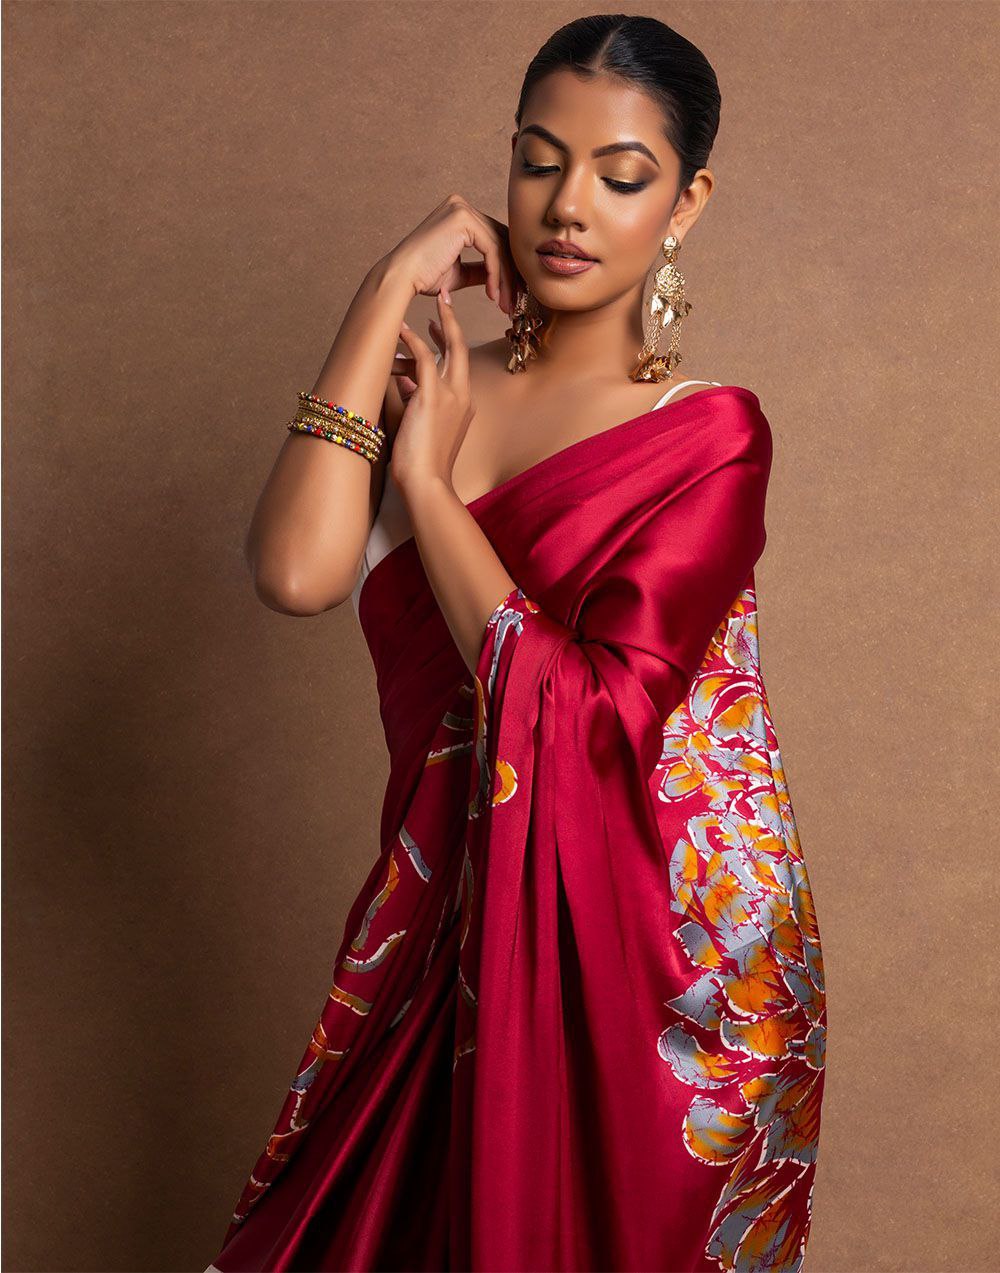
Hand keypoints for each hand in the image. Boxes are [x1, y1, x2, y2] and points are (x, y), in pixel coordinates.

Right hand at [381, 193, 519, 316]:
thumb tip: (501, 276)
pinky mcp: (463, 219)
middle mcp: (461, 207)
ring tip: (505, 304)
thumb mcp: (459, 272)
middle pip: (500, 240)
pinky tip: (493, 294)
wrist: (402, 277)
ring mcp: (462, 210)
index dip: (507, 267)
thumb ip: (480, 269)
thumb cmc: (423, 277)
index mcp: (459, 215)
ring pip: (499, 246)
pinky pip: (491, 249)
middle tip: (516, 300)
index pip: (494, 238)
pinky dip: (496, 274)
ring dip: (505, 279)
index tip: (512, 293)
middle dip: (511, 273)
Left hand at [390, 287, 472, 495]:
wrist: (427, 485)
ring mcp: (451, 396)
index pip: (458, 366)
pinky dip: (412, 340)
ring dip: (436, 323)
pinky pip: (423, 358)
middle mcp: (463, 397)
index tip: (438, 327)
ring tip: (423, 304)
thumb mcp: (420, 428)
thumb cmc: (422, 467)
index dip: (449, 343)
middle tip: (443, 298)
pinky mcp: (432, 397)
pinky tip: (400, 328)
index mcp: (463, 407)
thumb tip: (402, 382)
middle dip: (452, 321)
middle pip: (462, 348)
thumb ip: (413, 402)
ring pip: (450, 347)